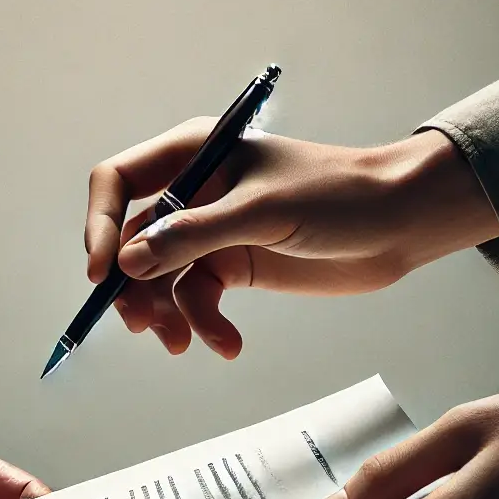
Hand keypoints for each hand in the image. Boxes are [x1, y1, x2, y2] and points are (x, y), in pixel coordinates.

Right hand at [85, 120, 498, 357]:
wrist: (400, 224)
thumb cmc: (340, 195)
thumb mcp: (263, 212)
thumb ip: (194, 235)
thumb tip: (127, 262)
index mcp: (194, 155)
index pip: (117, 182)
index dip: (99, 225)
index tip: (102, 273)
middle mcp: (194, 192)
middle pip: (132, 240)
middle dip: (134, 285)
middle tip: (142, 324)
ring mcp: (212, 232)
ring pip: (160, 277)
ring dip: (167, 313)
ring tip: (182, 343)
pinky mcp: (233, 267)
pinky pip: (196, 299)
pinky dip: (203, 324)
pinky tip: (225, 344)